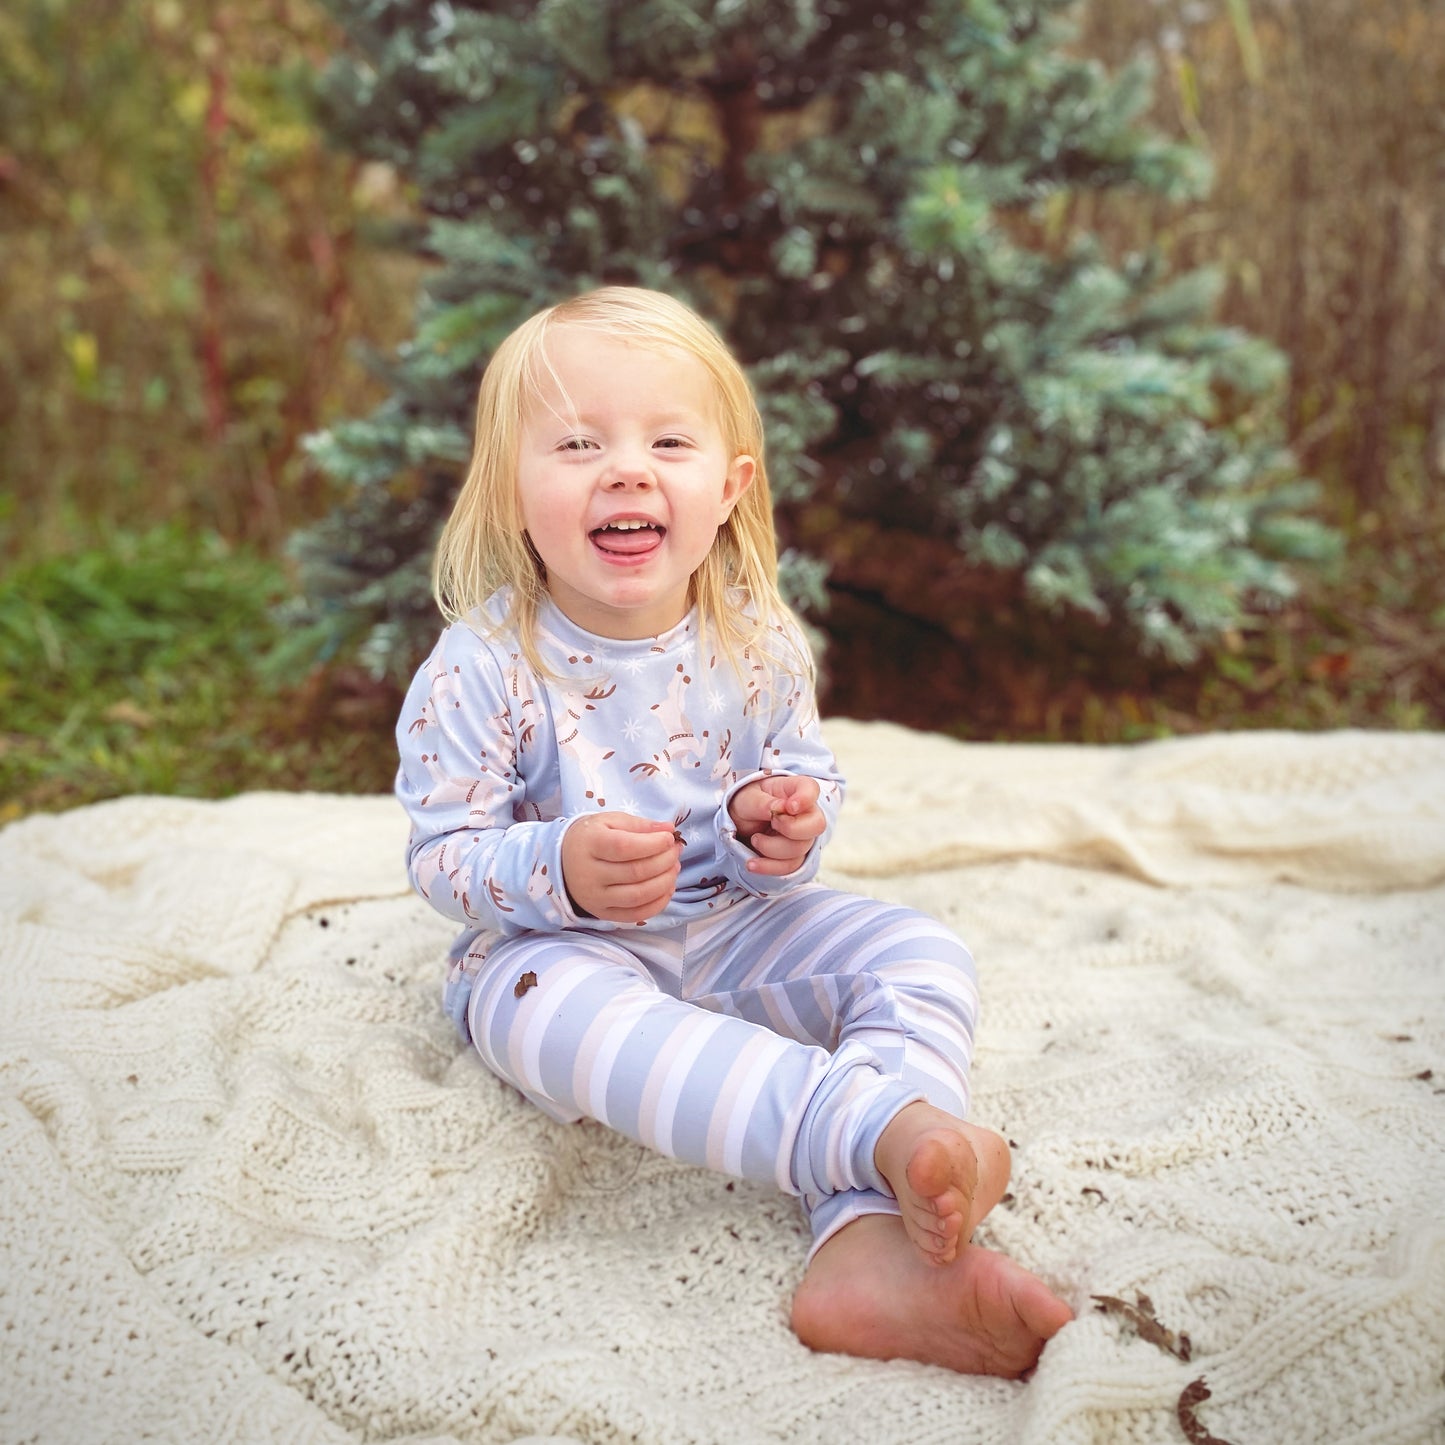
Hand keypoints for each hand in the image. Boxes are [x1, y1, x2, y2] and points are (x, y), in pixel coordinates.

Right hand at [561, 812, 682, 922]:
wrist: (563, 861)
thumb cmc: (591, 837)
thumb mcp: (610, 821)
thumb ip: (639, 824)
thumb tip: (668, 829)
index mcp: (590, 844)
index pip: (625, 847)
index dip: (653, 843)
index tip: (669, 837)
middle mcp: (590, 874)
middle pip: (636, 872)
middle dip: (665, 861)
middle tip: (676, 851)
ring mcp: (596, 898)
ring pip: (638, 896)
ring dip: (665, 882)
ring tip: (674, 867)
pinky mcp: (603, 914)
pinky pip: (636, 915)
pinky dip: (658, 904)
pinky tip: (668, 888)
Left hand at [728, 774, 825, 875]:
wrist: (740, 824)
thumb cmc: (747, 803)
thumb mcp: (747, 799)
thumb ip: (763, 803)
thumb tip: (780, 808)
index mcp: (794, 790)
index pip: (811, 789)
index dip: (805, 799)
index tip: (789, 807)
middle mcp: (805, 813)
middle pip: (817, 825)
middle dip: (791, 829)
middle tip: (771, 823)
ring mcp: (802, 836)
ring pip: (800, 849)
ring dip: (772, 848)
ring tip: (754, 838)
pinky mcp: (794, 856)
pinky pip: (790, 867)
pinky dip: (769, 867)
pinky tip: (752, 864)